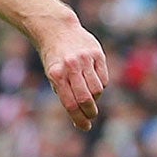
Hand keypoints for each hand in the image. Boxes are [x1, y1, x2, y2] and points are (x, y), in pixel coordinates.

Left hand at [36, 16, 108, 131]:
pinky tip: (93, 81)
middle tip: (90, 116)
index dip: (79, 119)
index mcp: (56, 75)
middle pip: (86, 99)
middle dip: (90, 112)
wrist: (57, 29)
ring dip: (95, 97)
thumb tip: (79, 118)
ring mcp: (85, 59)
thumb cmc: (54, 58)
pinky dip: (100, 84)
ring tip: (89, 95)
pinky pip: (103, 78)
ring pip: (97, 89)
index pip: (70, 104)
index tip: (85, 127)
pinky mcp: (97, 53)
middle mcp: (71, 66)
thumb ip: (65, 94)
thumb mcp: (53, 76)